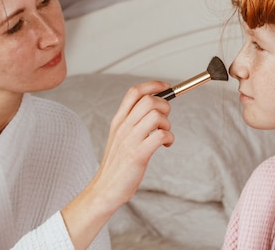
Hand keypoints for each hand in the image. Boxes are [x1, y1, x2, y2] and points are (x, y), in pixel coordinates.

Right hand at [61, 80, 173, 249]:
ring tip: (164, 134)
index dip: (153, 85)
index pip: (134, 92)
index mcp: (118, 120)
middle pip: (148, 100)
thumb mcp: (120, 137)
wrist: (105, 189)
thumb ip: (134, 121)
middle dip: (165, 105)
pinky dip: (169, 138)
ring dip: (167, 123)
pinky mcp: (138, 155)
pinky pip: (160, 135)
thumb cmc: (117, 164)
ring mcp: (130, 140)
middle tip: (165, 119)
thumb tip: (156, 107)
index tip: (166, 87)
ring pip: (156, 116)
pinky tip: (166, 145)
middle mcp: (123, 127)